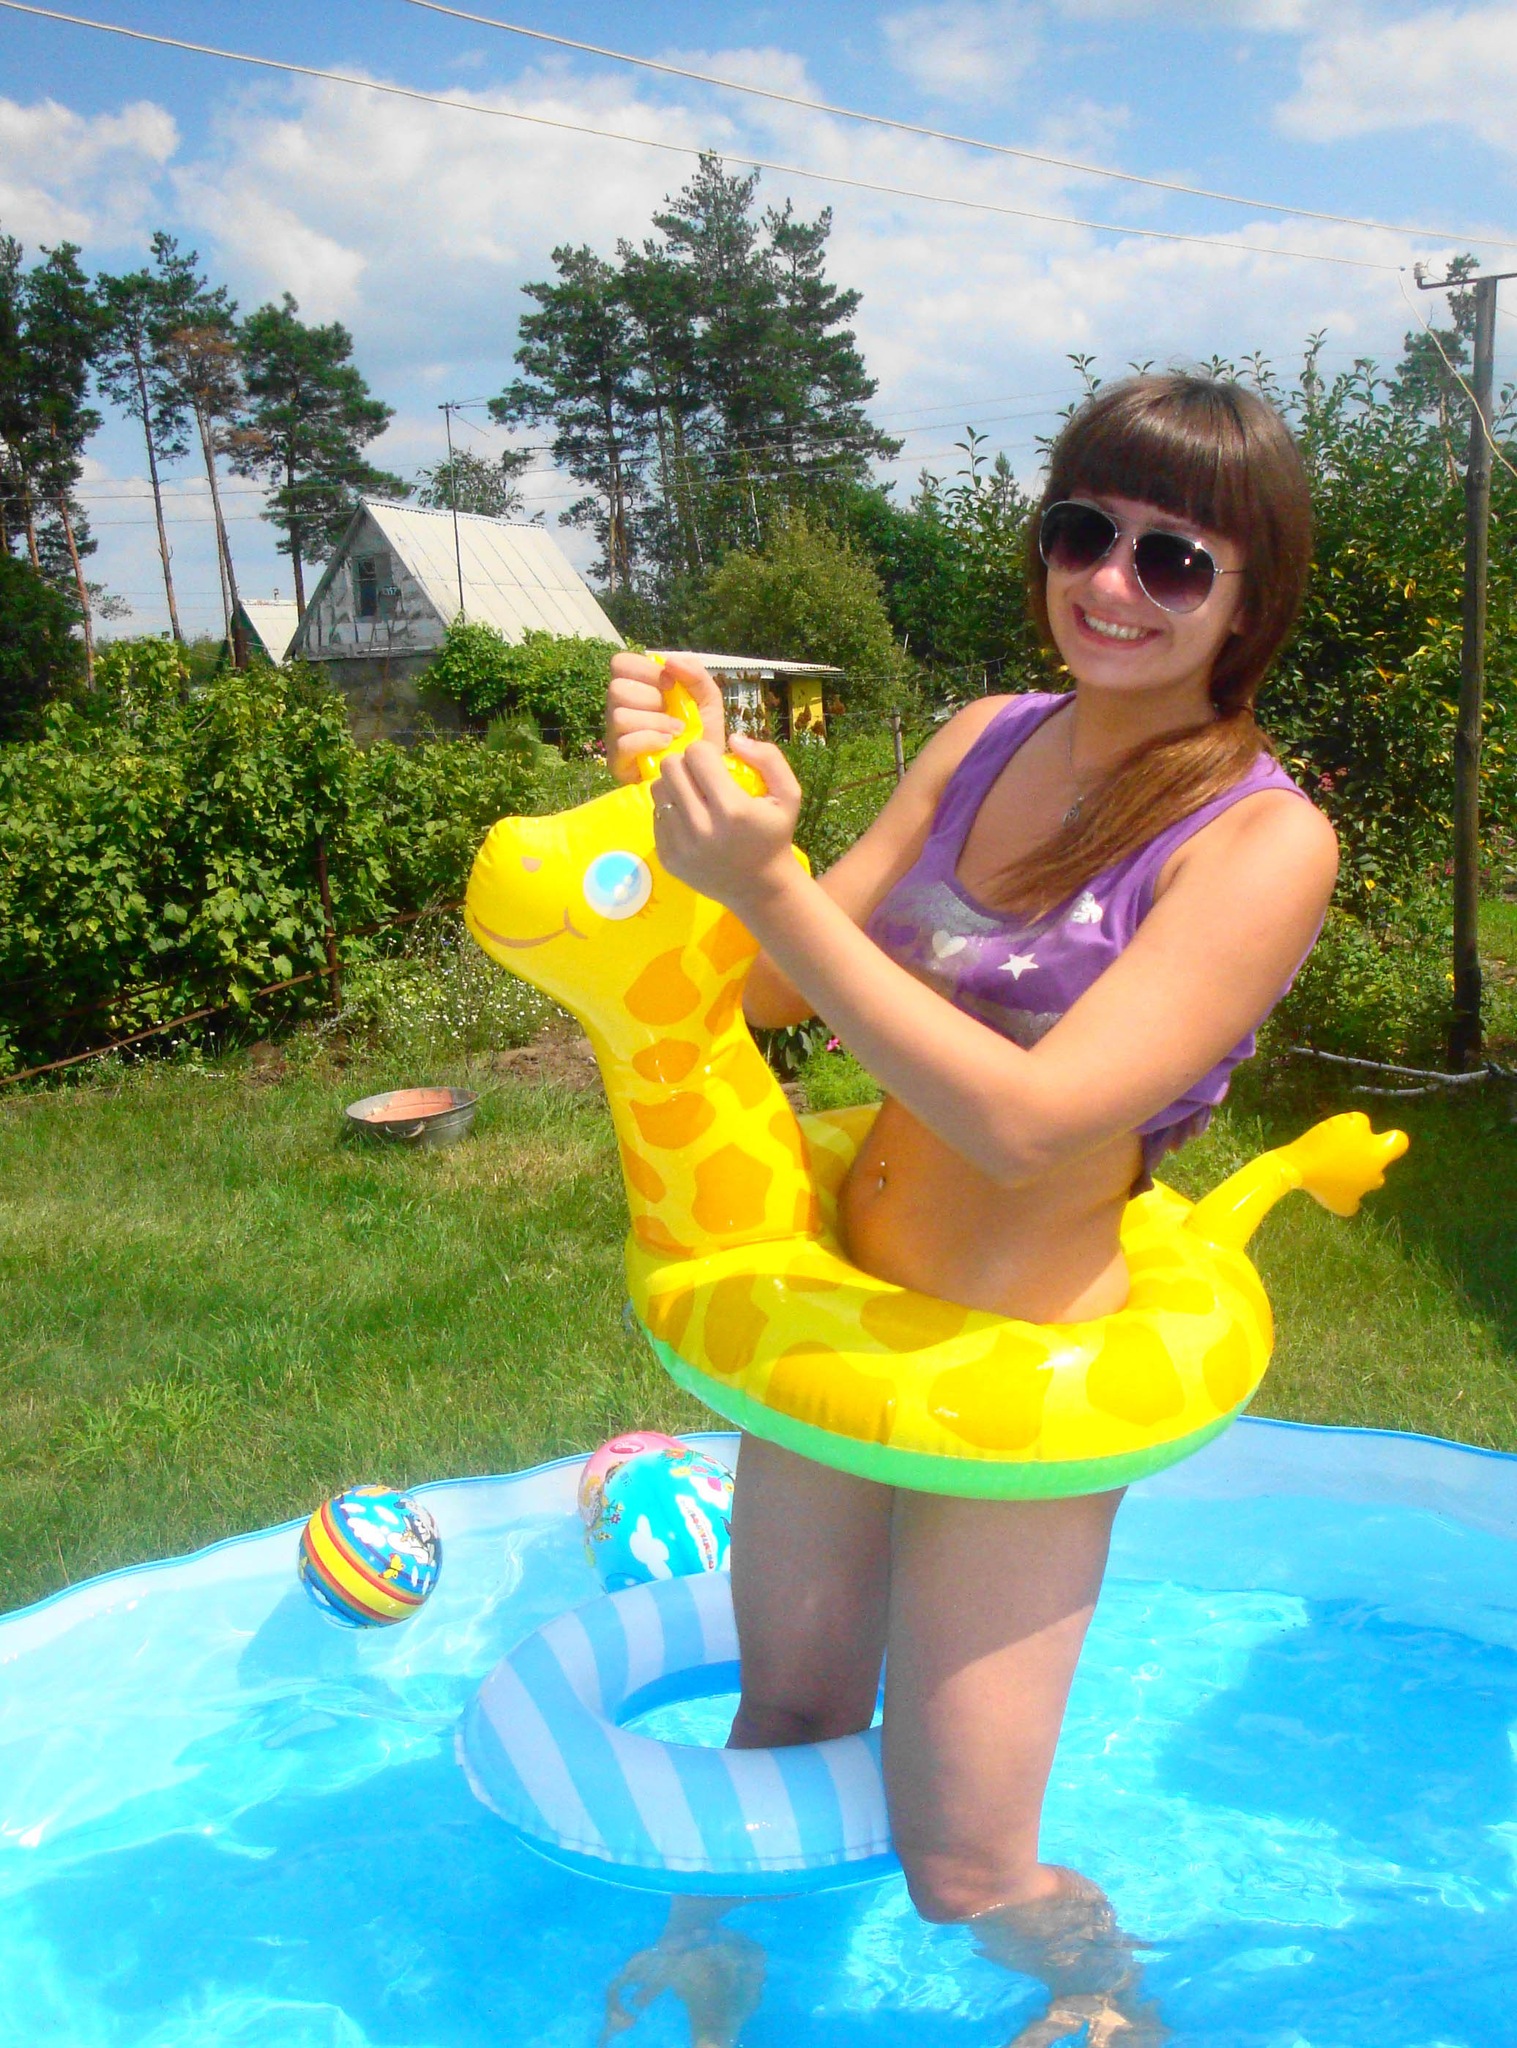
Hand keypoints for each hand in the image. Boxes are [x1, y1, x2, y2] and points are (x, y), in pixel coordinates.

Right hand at [606, 651, 725, 784]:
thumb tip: (669, 660)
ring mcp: (615, 735)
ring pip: (619, 715)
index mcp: (637, 689)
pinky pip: (624, 742)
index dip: (645, 670)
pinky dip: (650, 740)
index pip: (620, 663)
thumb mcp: (708, 701)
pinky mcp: (617, 761)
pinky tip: (666, 746)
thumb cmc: (700, 737)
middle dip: (651, 699)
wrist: (703, 776)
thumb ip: (695, 675)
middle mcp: (619, 708)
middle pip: (617, 688)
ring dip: (655, 723)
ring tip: (675, 734)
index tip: (670, 684)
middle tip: (674, 715)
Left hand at [652, 734, 802, 915]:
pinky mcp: (668, 858)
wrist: (760, 889)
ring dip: (675, 785)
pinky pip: (656, 815)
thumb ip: (768, 758)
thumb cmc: (775, 836)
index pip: (696, 754)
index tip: (716, 763)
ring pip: (658, 789)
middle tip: (701, 775)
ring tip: (693, 795)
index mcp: (732, 809)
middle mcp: (702, 827)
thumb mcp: (789, 795)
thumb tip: (732, 738)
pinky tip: (690, 818)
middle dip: (686, 763)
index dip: (706, 751)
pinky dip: (671, 811)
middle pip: (670, 767)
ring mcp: (681, 845)